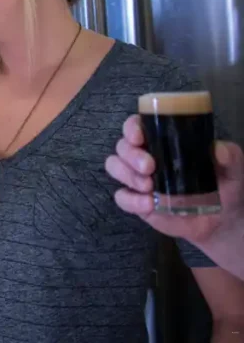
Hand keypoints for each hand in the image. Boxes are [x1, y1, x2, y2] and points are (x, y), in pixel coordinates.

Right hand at [105, 115, 243, 243]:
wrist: (222, 221)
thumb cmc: (224, 186)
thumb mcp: (232, 168)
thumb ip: (229, 156)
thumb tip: (217, 149)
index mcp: (163, 141)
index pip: (137, 126)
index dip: (131, 128)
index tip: (139, 136)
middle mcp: (146, 157)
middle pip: (121, 146)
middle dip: (131, 154)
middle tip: (150, 166)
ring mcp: (139, 180)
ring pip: (114, 166)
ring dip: (127, 174)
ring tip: (149, 186)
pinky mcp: (138, 202)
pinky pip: (121, 197)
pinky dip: (131, 200)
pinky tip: (149, 204)